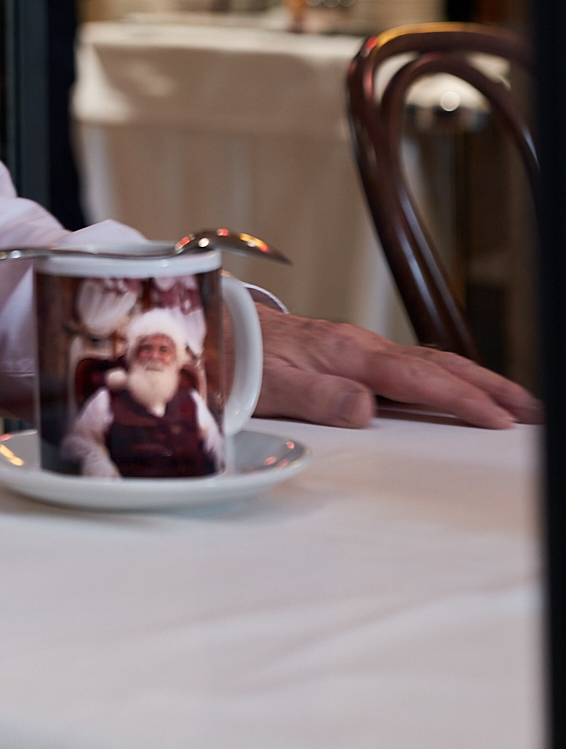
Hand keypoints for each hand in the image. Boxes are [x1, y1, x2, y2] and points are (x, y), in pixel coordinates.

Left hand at [255, 305, 541, 429]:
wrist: (216, 328)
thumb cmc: (241, 357)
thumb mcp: (270, 385)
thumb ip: (317, 396)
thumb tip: (366, 409)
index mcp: (347, 353)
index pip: (416, 381)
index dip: (458, 400)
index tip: (497, 420)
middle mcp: (361, 346)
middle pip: (436, 366)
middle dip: (487, 387)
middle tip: (531, 411)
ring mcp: (359, 349)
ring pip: (428, 364)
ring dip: (473, 381)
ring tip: (513, 403)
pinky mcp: (354, 355)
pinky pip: (411, 366)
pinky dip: (444, 378)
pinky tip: (456, 389)